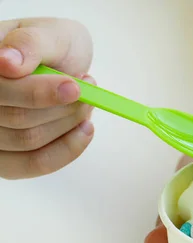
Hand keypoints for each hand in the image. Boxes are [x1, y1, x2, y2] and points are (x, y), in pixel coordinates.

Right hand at [0, 18, 94, 179]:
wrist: (60, 63)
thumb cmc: (52, 46)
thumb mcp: (49, 33)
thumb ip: (31, 44)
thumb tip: (7, 62)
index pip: (1, 89)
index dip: (38, 92)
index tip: (75, 87)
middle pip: (17, 118)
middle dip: (63, 107)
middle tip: (88, 89)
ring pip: (28, 140)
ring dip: (68, 123)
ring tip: (85, 102)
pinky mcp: (5, 158)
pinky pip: (34, 163)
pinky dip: (67, 149)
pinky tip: (85, 129)